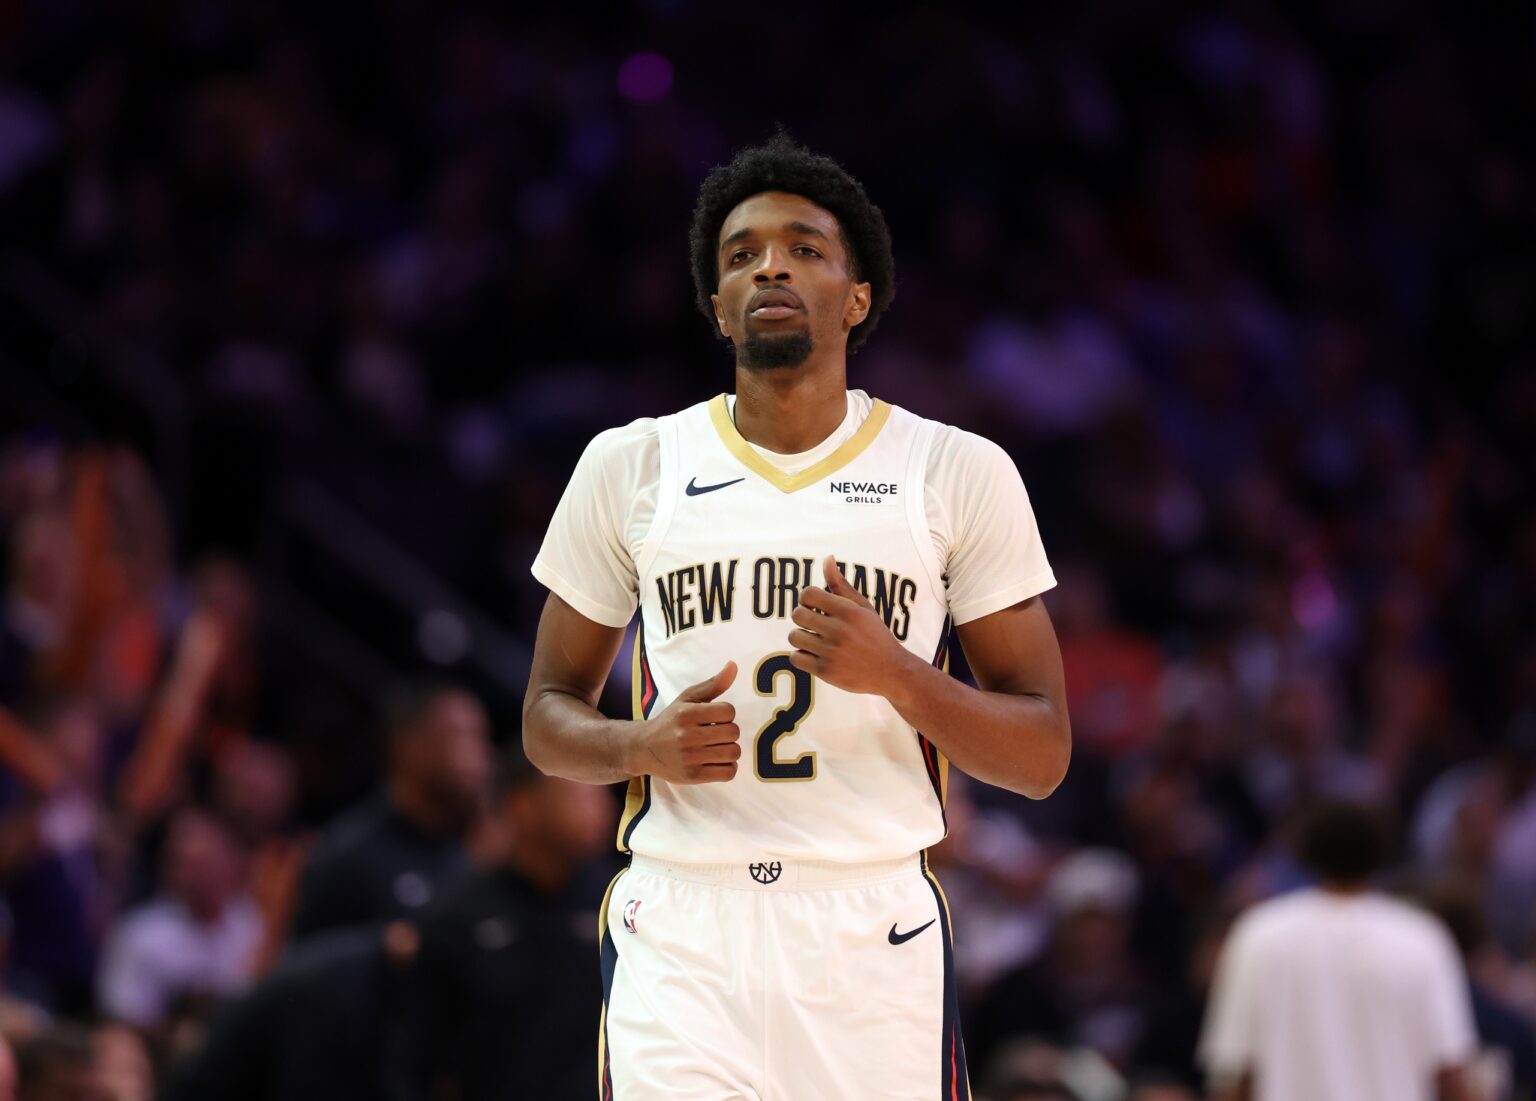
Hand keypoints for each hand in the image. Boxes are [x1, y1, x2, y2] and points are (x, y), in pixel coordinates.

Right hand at [627, 662, 740, 782]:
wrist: (644, 749)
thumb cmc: (671, 721)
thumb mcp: (687, 699)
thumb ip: (713, 684)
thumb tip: (734, 665)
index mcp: (687, 714)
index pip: (728, 711)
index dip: (725, 714)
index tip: (714, 718)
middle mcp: (687, 736)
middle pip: (733, 732)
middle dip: (728, 732)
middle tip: (715, 733)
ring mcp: (690, 758)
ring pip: (733, 753)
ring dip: (729, 749)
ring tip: (716, 747)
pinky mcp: (692, 776)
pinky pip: (728, 772)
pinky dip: (728, 767)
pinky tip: (716, 761)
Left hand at [788, 556, 915, 695]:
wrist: (891, 671)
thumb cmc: (875, 635)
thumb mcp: (862, 608)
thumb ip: (841, 585)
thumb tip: (827, 558)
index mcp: (848, 611)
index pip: (807, 594)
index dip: (807, 599)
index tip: (815, 607)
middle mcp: (839, 630)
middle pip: (797, 615)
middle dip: (803, 617)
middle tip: (814, 624)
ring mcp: (831, 652)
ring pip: (794, 637)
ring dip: (801, 638)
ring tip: (815, 640)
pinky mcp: (825, 671)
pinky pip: (795, 658)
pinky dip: (801, 657)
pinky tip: (815, 655)